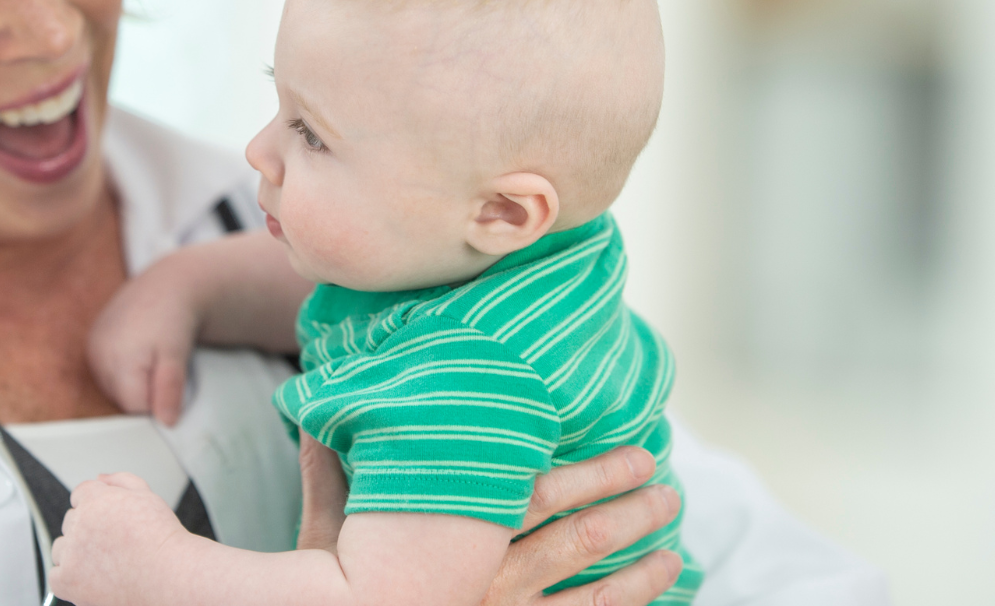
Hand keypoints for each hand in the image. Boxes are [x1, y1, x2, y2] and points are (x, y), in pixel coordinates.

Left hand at [52, 473, 192, 605]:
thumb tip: (100, 478)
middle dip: (87, 530)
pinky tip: (92, 579)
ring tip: (106, 564)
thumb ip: (120, 480)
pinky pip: (55, 576)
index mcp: (94, 499)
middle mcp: (79, 523)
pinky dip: (68, 579)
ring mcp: (71, 553)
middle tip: (113, 544)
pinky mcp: (67, 580)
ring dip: (76, 554)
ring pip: (61, 549)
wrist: (169, 576)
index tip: (108, 523)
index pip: (79, 495)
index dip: (96, 508)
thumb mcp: (147, 496)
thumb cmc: (162, 539)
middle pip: (71, 522)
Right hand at [86, 258, 203, 424]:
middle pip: (122, 400)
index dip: (157, 402)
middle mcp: (98, 355)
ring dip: (132, 381)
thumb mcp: (177, 354)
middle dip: (144, 391)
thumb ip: (169, 389)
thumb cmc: (174, 319)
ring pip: (113, 388)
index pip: (135, 408)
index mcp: (118, 360)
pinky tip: (137, 352)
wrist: (166, 285)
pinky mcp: (90, 343)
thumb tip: (166, 422)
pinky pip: (105, 373)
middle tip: (162, 365)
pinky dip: (122, 370)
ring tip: (150, 356)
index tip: (170, 383)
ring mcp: (91, 348)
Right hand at [296, 441, 681, 603]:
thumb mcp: (328, 532)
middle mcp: (493, 584)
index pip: (542, 496)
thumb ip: (331, 471)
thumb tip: (320, 408)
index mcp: (462, 540)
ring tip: (674, 548)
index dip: (597, 474)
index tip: (641, 453)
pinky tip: (649, 603)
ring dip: (640, 573)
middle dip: (631, 514)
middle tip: (668, 490)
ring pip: (592, 599)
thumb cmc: (340, 587)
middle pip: (580, 542)